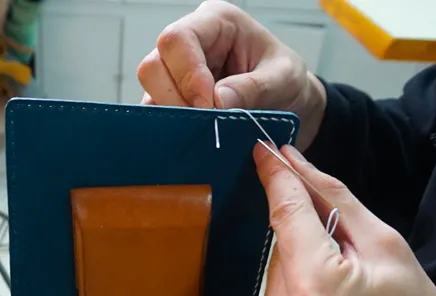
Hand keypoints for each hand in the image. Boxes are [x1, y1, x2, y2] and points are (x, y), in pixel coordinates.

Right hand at [137, 0, 326, 148]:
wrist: (286, 104)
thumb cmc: (286, 80)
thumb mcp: (284, 79)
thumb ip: (254, 87)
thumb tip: (217, 101)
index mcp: (216, 22)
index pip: (177, 39)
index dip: (187, 75)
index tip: (209, 105)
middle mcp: (189, 42)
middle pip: (153, 65)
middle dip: (175, 99)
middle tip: (205, 120)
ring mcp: (175, 71)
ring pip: (150, 91)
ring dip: (173, 115)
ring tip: (204, 128)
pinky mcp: (172, 97)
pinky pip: (156, 112)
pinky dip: (171, 127)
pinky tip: (195, 133)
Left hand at [250, 143, 435, 295]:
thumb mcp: (385, 246)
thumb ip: (332, 199)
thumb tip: (289, 160)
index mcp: (316, 288)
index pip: (284, 215)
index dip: (274, 179)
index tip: (262, 150)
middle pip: (276, 250)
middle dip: (303, 242)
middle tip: (342, 259)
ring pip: (268, 278)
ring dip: (295, 273)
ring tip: (337, 295)